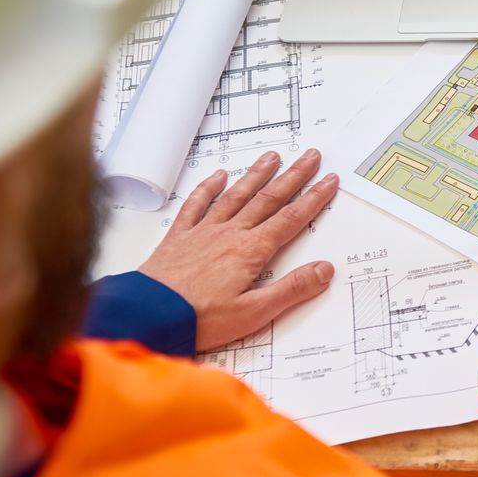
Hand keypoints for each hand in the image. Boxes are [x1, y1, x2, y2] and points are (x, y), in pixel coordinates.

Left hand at [137, 149, 339, 350]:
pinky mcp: (179, 238)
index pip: (290, 219)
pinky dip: (208, 188)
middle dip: (293, 177)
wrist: (148, 316)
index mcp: (250, 252)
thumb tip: (324, 270)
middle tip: (310, 157)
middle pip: (268, 199)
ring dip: (256, 175)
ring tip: (273, 157)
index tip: (328, 181)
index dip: (313, 199)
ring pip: (236, 196)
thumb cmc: (199, 319)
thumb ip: (291, 290)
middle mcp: (229, 234)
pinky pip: (196, 205)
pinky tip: (218, 175)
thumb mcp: (253, 313)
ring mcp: (203, 232)